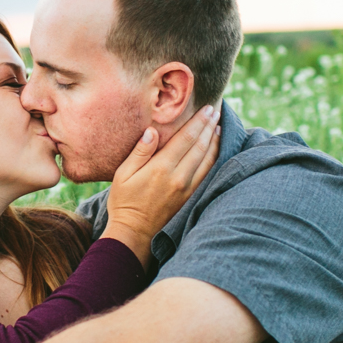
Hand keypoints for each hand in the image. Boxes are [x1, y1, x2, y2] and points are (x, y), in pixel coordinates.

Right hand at [101, 105, 221, 264]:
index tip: (207, 108)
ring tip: (219, 126)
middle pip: (200, 146)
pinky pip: (208, 173)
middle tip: (216, 111)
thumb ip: (140, 152)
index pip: (186, 138)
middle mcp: (179, 177)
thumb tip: (152, 132)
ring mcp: (188, 188)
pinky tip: (216, 150)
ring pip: (208, 159)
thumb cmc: (124, 202)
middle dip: (210, 126)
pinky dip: (214, 158)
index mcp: (161, 168)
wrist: (134, 234)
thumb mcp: (123, 174)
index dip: (198, 122)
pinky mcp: (191, 197)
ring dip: (215, 141)